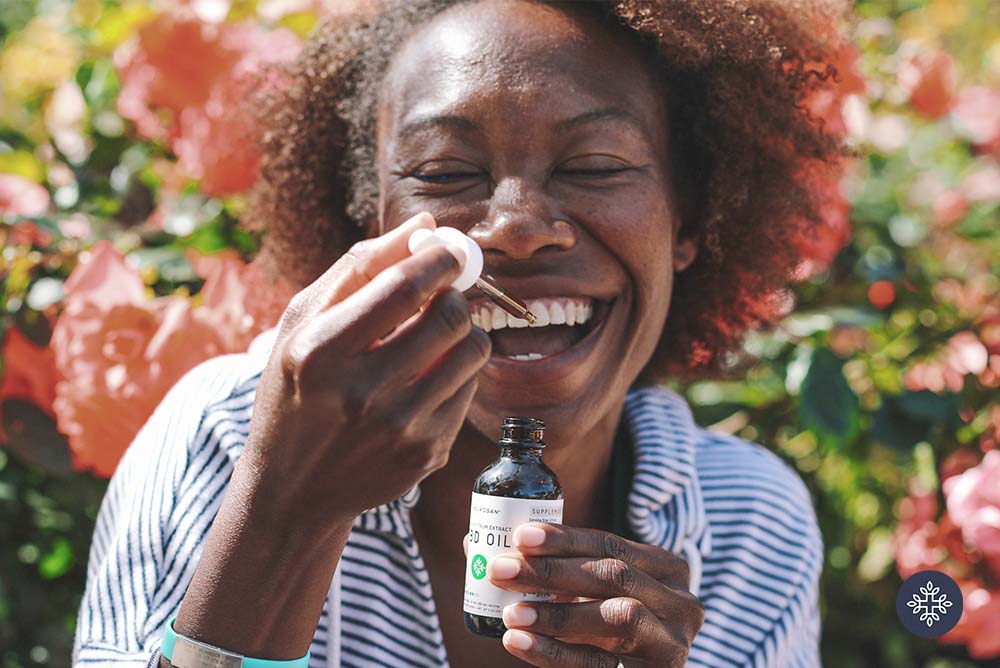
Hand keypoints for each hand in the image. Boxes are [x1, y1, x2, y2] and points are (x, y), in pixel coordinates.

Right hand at [243, 211, 490, 523]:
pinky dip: (457, 369)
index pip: (403, 287)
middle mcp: (362, 394)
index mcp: (320, 353)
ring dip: (463, 329)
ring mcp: (400, 429)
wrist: (293, 487)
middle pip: (448, 315)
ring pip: (472, 349)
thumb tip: (425, 224)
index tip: (451, 247)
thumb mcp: (303, 323)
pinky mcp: (428, 452)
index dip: (439, 258)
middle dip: (454, 292)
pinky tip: (426, 375)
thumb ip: (360, 266)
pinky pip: (470, 386)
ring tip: (434, 333)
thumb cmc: (295, 390)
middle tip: (442, 291)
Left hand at [488, 523, 703, 667]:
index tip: (518, 535)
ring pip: (617, 619)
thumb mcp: (592, 593)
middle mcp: (681, 604)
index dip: (564, 539)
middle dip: (552, 572)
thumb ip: (550, 570)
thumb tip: (472, 542)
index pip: (612, 544)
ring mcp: (673, 645)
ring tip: (510, 612)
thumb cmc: (605, 627)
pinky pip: (602, 665)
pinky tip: (519, 642)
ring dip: (557, 613)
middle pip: (614, 576)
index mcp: (667, 569)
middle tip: (500, 569)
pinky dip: (556, 653)